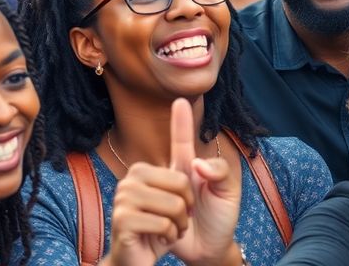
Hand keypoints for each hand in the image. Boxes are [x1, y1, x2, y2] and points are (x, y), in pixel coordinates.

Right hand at [107, 99, 240, 265]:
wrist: (193, 257)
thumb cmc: (207, 225)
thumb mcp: (225, 196)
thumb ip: (221, 174)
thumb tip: (197, 164)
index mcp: (170, 168)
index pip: (179, 140)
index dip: (181, 120)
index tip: (181, 99)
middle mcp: (144, 177)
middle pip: (180, 182)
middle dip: (189, 207)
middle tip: (181, 218)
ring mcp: (128, 197)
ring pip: (171, 204)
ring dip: (179, 224)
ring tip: (171, 229)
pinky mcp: (123, 219)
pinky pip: (159, 222)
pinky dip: (168, 236)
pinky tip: (159, 239)